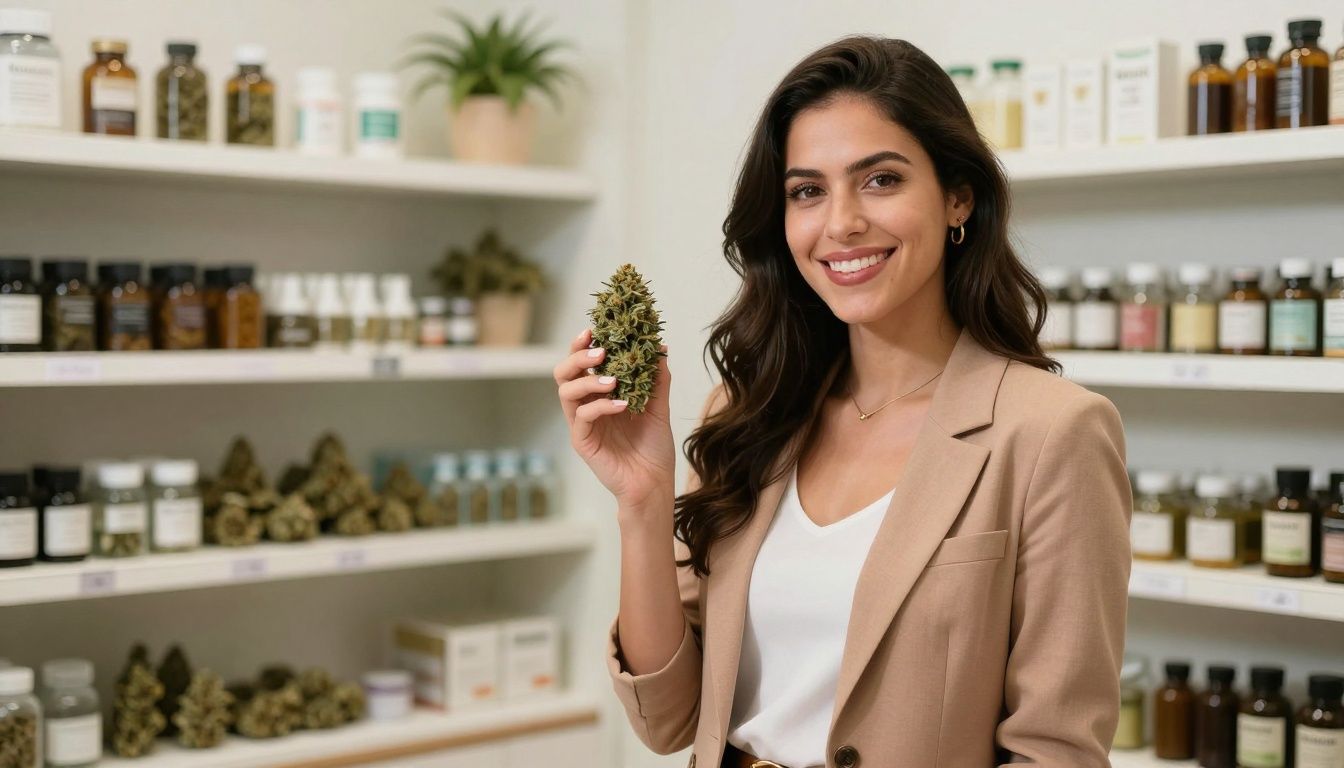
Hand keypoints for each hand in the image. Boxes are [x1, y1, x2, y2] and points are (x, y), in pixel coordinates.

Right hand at [554, 328, 675, 513]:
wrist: (653, 483)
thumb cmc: (653, 448)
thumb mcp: (659, 407)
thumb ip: (657, 378)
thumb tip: (659, 346)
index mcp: (599, 394)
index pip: (582, 364)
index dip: (583, 345)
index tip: (594, 330)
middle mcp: (586, 406)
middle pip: (564, 374)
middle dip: (577, 357)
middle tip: (599, 351)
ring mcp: (582, 424)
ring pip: (567, 392)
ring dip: (588, 381)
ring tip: (613, 380)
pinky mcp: (583, 441)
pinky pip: (583, 417)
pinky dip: (601, 406)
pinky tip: (622, 405)